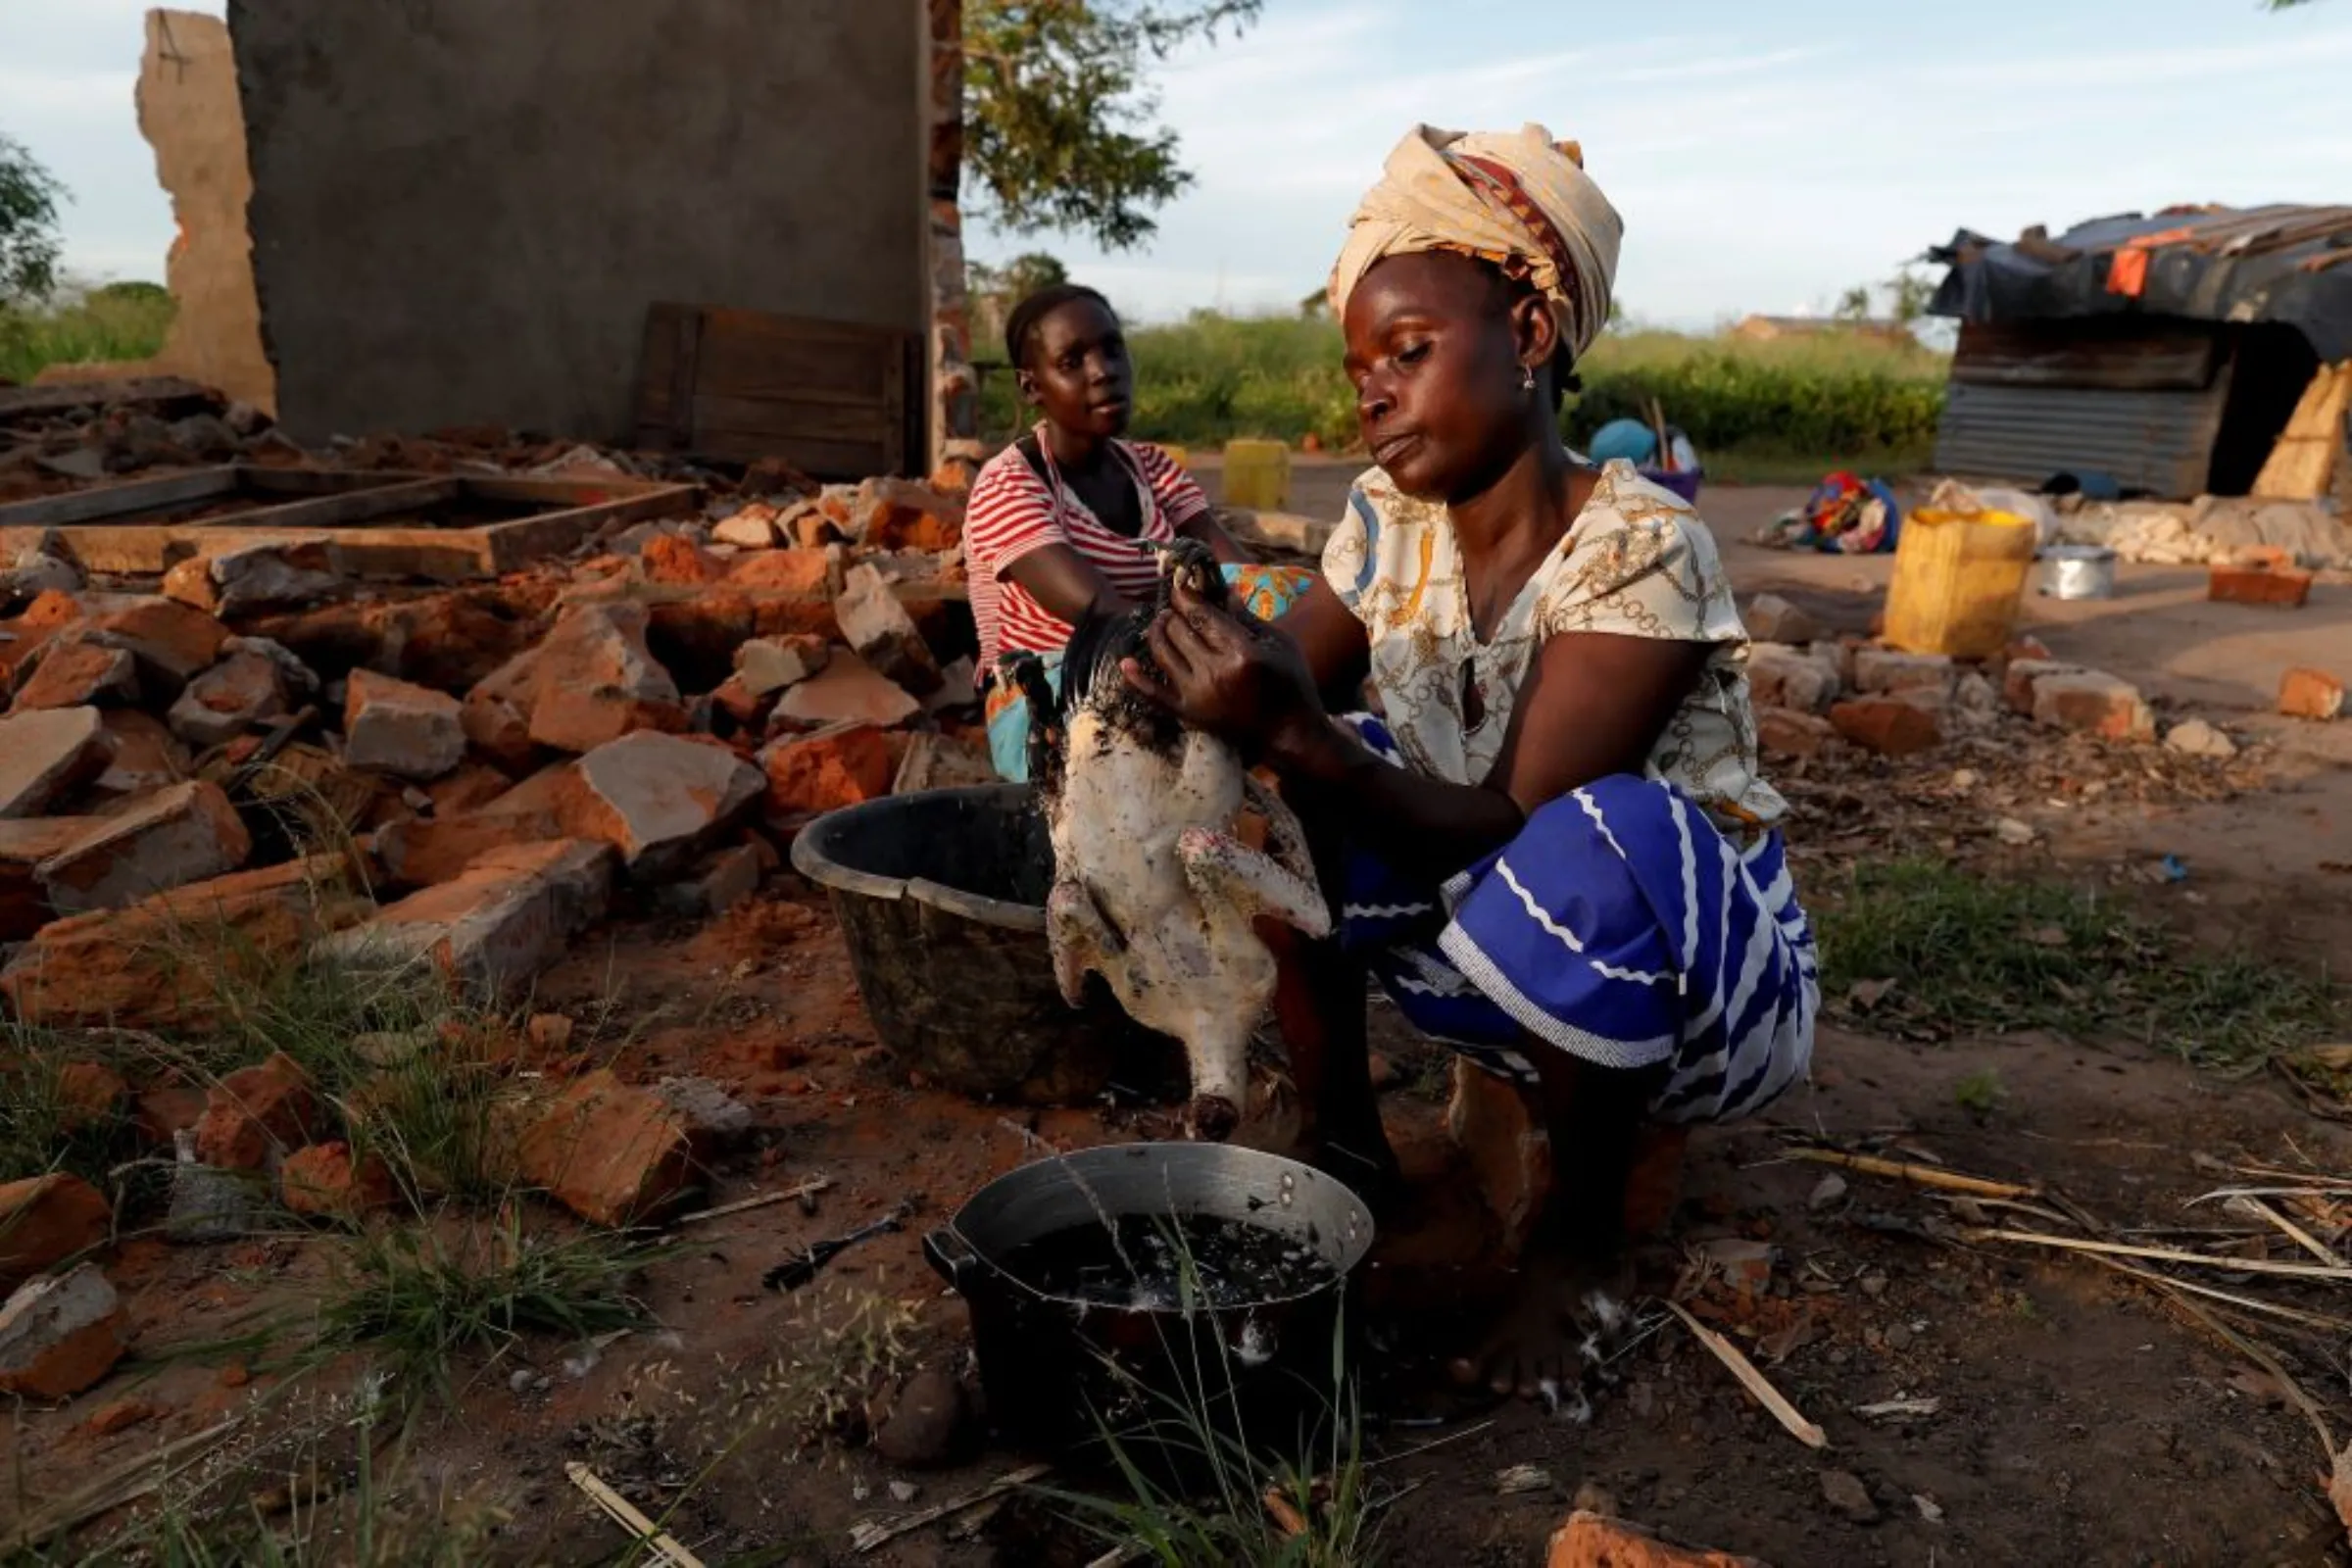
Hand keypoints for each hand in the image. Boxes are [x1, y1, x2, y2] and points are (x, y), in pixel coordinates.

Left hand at [1121, 580, 1326, 754]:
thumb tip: (1221, 588)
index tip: (1180, 582)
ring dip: (1158, 632)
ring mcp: (1198, 696)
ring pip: (1162, 653)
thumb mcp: (1278, 642)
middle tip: (1177, 605)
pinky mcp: (1189, 714)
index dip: (1185, 595)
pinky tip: (1126, 662)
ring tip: (1164, 622)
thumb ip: (1245, 617)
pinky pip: (1153, 694)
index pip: (1201, 615)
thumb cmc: (1291, 683)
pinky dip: (1136, 678)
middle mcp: (1214, 674)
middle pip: (1178, 630)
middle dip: (1174, 611)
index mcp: (1240, 654)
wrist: (1289, 733)